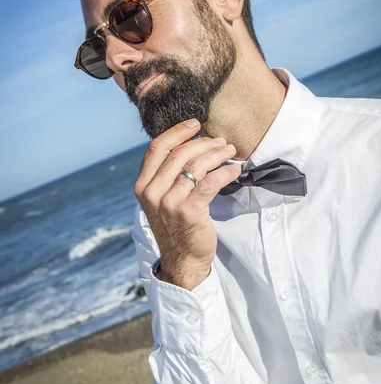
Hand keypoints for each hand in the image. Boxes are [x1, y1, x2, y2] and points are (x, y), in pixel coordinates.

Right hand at [134, 119, 241, 289]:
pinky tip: (234, 169)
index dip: (177, 132)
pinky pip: (210, 182)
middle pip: (179, 154)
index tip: (195, 124)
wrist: (182, 260)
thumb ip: (165, 175)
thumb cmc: (175, 225)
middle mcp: (152, 193)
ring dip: (217, 154)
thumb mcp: (160, 199)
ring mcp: (169, 202)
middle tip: (220, 142)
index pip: (157, 148)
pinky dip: (225, 171)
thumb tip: (189, 143)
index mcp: (142, 185)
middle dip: (203, 142)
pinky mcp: (189, 211)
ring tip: (229, 151)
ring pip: (196, 165)